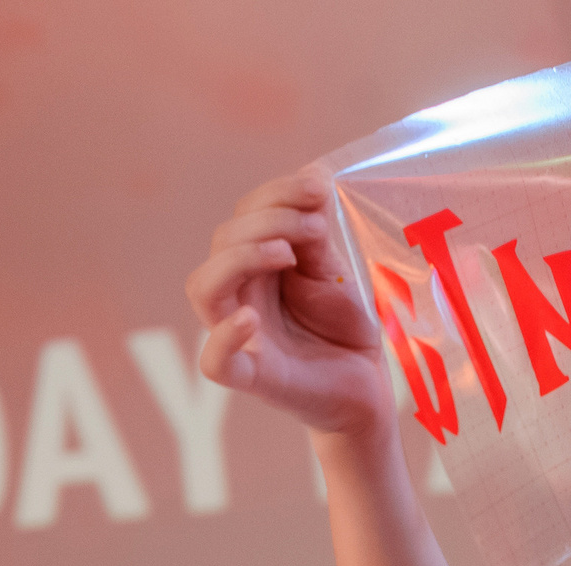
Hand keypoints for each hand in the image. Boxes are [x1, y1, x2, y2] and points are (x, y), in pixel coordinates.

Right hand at [188, 168, 388, 437]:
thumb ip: (314, 235)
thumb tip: (312, 175)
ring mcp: (240, 335)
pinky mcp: (252, 376)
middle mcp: (239, 294)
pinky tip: (249, 318)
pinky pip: (214, 361)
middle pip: (222, 241)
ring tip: (286, 254)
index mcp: (255, 265)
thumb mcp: (332, 271)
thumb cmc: (343, 327)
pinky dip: (224, 337)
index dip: (275, 194)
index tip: (318, 189)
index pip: (244, 215)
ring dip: (240, 258)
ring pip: (203, 288)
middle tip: (316, 228)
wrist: (367, 384)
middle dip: (269, 220)